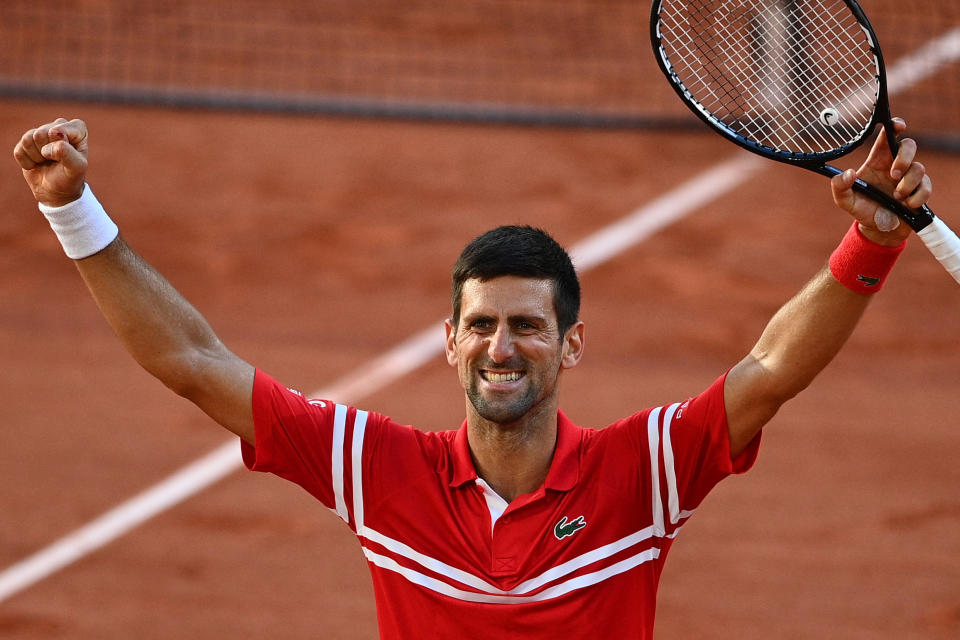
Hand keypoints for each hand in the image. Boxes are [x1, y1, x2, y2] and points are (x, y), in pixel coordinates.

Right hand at [13, 118, 88, 206]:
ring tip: (47, 162)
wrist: (56, 191)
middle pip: (41, 133)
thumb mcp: (76, 168)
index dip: (59, 145)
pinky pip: (19, 150)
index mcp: (77, 129)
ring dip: (37, 157)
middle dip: (46, 152)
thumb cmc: (70, 178)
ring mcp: (41, 133)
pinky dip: (28, 163)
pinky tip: (37, 164)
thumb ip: (68, 154)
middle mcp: (59, 126)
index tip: (67, 156)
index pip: (60, 129)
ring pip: (28, 139)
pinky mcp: (26, 143)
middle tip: (56, 161)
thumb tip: (50, 146)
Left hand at [830, 118, 931, 245]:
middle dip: (904, 158)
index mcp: (877, 160)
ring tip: (896, 197)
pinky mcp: (920, 189)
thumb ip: (839, 186)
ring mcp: (909, 176)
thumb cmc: (861, 208)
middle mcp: (895, 164)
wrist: (878, 228)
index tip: (898, 125)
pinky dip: (915, 197)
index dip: (894, 126)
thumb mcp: (844, 200)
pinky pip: (926, 187)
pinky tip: (906, 205)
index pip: (887, 136)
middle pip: (909, 145)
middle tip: (894, 174)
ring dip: (907, 184)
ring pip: (919, 168)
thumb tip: (848, 173)